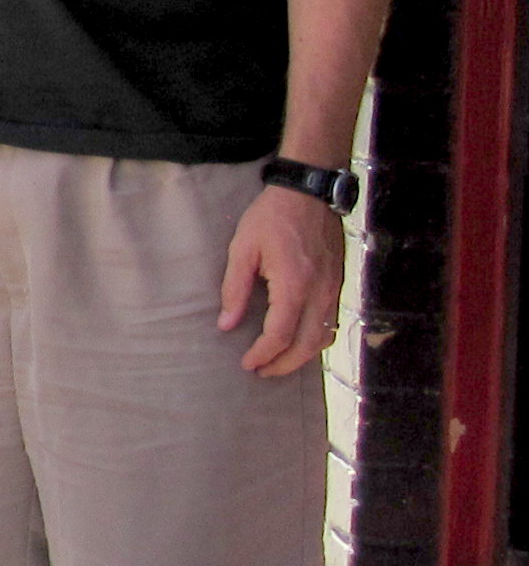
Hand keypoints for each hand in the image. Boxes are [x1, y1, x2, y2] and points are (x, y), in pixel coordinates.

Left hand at [220, 181, 346, 375]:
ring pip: (324, 337)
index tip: (247, 364)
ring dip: (302, 357)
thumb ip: (234, 288)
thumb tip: (227, 324)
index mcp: (294, 284)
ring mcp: (334, 289)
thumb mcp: (243, 248)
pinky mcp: (338, 284)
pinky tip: (297, 341)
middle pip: (308, 345)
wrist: (309, 194)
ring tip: (277, 362)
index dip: (263, 354)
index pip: (281, 334)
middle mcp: (320, 292)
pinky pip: (331, 322)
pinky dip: (315, 340)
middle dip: (284, 364)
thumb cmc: (271, 217)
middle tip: (261, 371)